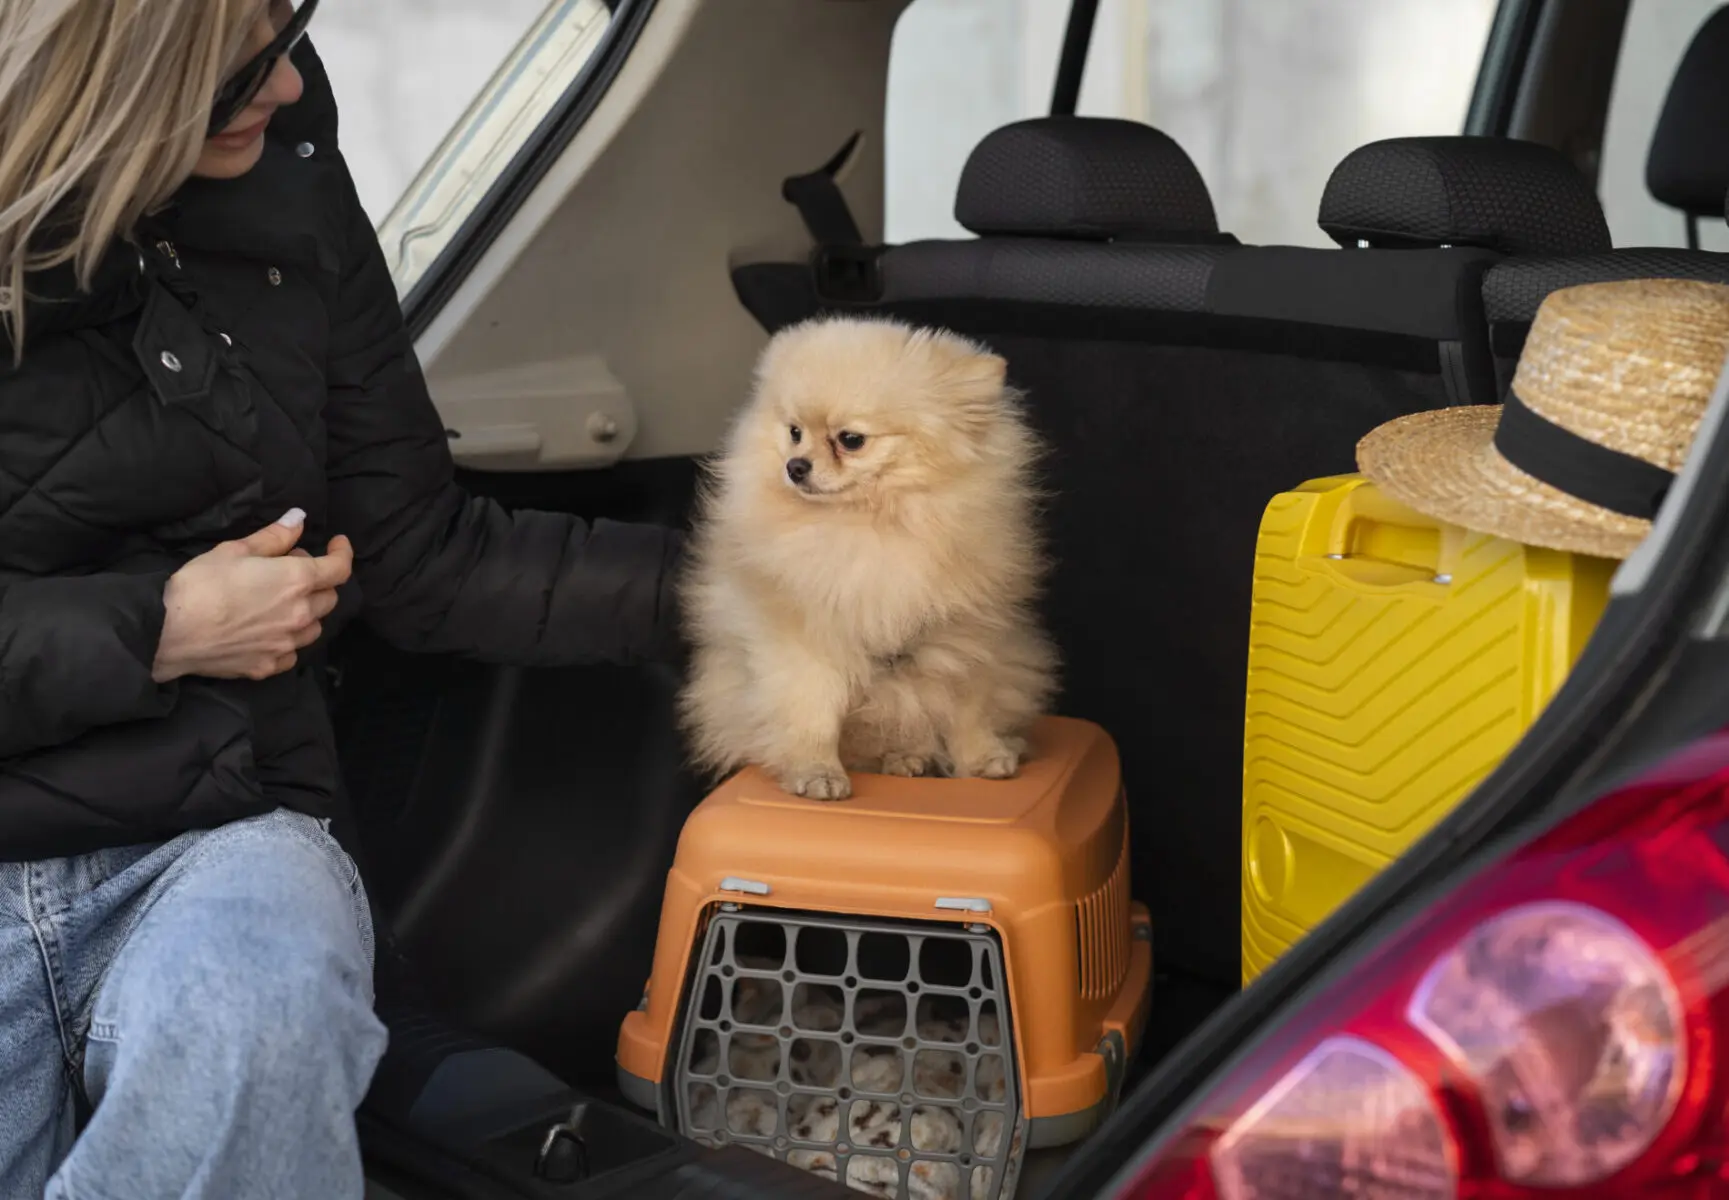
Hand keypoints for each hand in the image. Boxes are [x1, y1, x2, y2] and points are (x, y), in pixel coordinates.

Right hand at [153, 509, 353, 682]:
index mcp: (296, 580)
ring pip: (315, 627)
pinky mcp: (269, 666)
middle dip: (318, 582)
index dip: (343, 553)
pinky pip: (292, 653)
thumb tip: (299, 519)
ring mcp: (286, 644)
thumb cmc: (200, 585)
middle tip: (289, 570)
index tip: (337, 544)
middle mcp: (299, 614)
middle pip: (329, 598)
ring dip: (307, 612)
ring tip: (280, 603)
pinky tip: (270, 632)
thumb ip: (274, 537)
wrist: (168, 632)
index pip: (339, 568)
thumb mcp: (235, 551)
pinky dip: (289, 641)